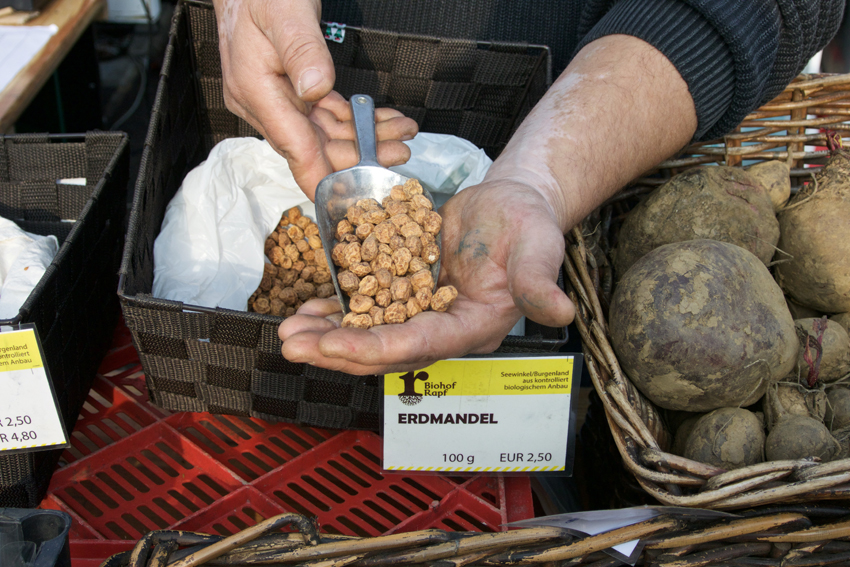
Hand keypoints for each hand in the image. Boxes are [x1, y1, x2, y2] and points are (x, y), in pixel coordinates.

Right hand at [213, 0, 417, 196]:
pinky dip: (356, 118)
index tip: (345, 199)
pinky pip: (327, 114)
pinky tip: (382, 119)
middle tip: (400, 152)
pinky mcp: (293, 90)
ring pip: (326, 131)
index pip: (293, 146)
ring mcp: (279, 98)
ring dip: (365, 136)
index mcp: (255, 92)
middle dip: (360, 153)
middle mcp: (265, 102)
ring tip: (402, 133)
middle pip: (315, 144)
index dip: (321, 176)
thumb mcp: (284, 13)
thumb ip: (301, 50)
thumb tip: (315, 89)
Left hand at [278, 180, 574, 374]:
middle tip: (292, 344)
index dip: (377, 347)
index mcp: (473, 325)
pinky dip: (337, 307)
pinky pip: (367, 305)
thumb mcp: (539, 247)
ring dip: (328, 334)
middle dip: (337, 349)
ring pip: (368, 331)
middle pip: (385, 348)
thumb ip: (540, 281)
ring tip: (288, 329)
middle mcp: (442, 327)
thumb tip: (559, 312)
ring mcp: (421, 311)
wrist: (511, 207)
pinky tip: (308, 306)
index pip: (421, 343)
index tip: (335, 346)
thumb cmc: (528, 226)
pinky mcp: (405, 291)